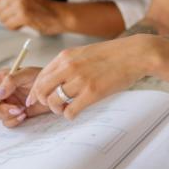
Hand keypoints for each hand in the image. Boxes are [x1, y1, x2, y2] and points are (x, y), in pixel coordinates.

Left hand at [0, 0, 65, 34]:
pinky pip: (9, 25)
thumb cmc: (41, 7)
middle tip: (24, 14)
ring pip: (2, 19)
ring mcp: (20, 2)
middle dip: (9, 16)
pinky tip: (26, 23)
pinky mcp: (23, 15)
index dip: (9, 7)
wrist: (59, 15)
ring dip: (12, 22)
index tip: (23, 6)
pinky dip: (16, 28)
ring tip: (25, 18)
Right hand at [0, 67, 50, 127]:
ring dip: (8, 115)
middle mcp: (2, 93)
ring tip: (22, 110)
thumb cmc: (42, 77)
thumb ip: (10, 81)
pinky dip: (14, 121)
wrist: (55, 91)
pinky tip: (24, 115)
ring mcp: (8, 104)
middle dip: (0, 110)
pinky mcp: (15, 114)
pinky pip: (7, 122)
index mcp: (0, 80)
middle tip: (15, 109)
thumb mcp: (27, 74)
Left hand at [26, 36, 152, 120]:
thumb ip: (69, 64)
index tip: (34, 99)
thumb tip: (56, 79)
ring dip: (56, 110)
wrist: (135, 54)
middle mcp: (69, 67)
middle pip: (42, 90)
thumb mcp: (84, 52)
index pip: (40, 76)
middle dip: (42, 101)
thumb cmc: (113, 54)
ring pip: (54, 102)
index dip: (35, 90)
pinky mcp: (92, 93)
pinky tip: (74, 113)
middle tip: (50, 106)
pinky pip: (70, 111)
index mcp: (65, 56)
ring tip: (64, 109)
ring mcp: (80, 80)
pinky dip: (69, 115)